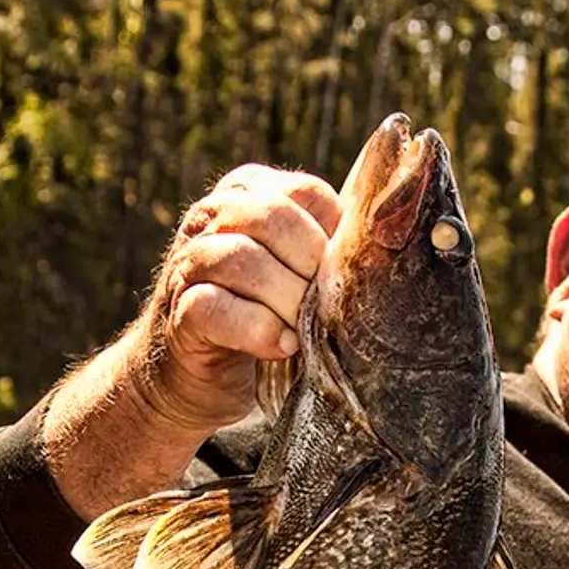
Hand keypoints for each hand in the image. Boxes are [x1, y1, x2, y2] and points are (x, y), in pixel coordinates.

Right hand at [131, 165, 341, 433]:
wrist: (195, 378)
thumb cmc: (262, 319)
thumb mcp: (298, 273)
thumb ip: (326, 248)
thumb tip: (389, 240)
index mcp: (247, 193)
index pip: (304, 191)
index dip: (334, 235)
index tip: (345, 276)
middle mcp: (211, 217)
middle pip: (272, 218)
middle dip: (311, 265)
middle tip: (326, 304)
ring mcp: (188, 263)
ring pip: (240, 259)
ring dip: (285, 299)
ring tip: (305, 331)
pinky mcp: (178, 313)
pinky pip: (214, 307)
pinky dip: (256, 328)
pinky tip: (280, 346)